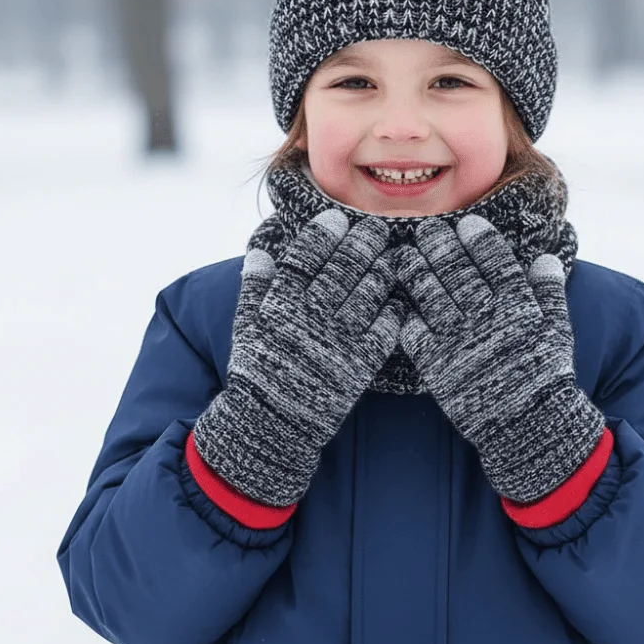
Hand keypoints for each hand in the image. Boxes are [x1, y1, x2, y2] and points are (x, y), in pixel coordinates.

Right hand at [193, 209, 404, 506]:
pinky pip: (384, 331)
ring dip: (381, 272)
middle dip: (360, 244)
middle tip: (374, 229)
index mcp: (279, 306)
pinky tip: (398, 301)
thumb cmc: (258, 371)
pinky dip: (393, 312)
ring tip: (390, 258)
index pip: (304, 258)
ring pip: (366, 295)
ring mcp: (337, 342)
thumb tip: (258, 250)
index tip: (336, 218)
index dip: (322, 234)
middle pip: (341, 270)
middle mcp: (309, 319)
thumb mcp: (245, 327)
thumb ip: (254, 287)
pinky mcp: (359, 366)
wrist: (271, 425)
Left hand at [394, 215, 603, 503]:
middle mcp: (487, 319)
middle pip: (457, 272)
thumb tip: (546, 257)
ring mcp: (459, 341)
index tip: (467, 222)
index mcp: (518, 307)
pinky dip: (404, 315)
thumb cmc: (544, 376)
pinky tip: (395, 301)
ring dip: (416, 272)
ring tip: (405, 255)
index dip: (480, 239)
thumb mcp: (558, 330)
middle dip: (440, 246)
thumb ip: (550, 292)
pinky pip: (414, 332)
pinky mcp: (437, 365)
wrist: (527, 427)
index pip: (496, 261)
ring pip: (431, 296)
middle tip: (426, 230)